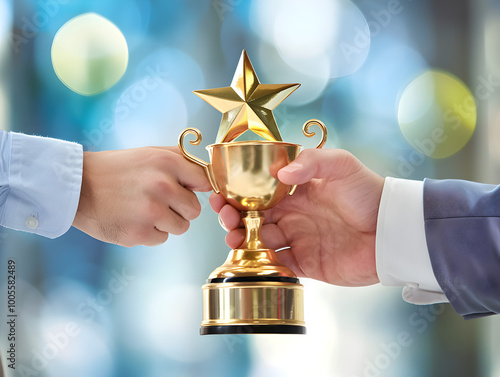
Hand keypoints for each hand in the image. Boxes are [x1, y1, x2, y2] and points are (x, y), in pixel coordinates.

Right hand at [73, 147, 210, 246]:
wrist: (77, 187)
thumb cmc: (117, 169)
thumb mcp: (150, 153)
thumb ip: (181, 159)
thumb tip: (209, 172)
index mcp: (167, 163)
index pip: (205, 181)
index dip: (196, 188)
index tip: (188, 190)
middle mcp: (162, 186)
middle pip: (195, 210)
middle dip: (180, 208)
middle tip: (158, 200)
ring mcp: (151, 211)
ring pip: (181, 227)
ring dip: (166, 222)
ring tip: (143, 209)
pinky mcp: (139, 233)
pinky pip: (161, 239)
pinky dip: (150, 232)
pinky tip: (132, 219)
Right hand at [210, 149, 383, 285]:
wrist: (392, 230)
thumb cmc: (368, 192)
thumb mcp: (341, 164)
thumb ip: (311, 162)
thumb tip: (279, 172)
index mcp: (295, 193)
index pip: (257, 194)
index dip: (237, 195)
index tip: (221, 195)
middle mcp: (292, 217)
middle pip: (252, 220)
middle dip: (234, 219)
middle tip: (226, 219)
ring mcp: (298, 241)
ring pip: (259, 243)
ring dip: (242, 241)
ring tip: (233, 238)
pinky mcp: (306, 264)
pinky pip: (277, 266)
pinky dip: (262, 264)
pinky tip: (252, 258)